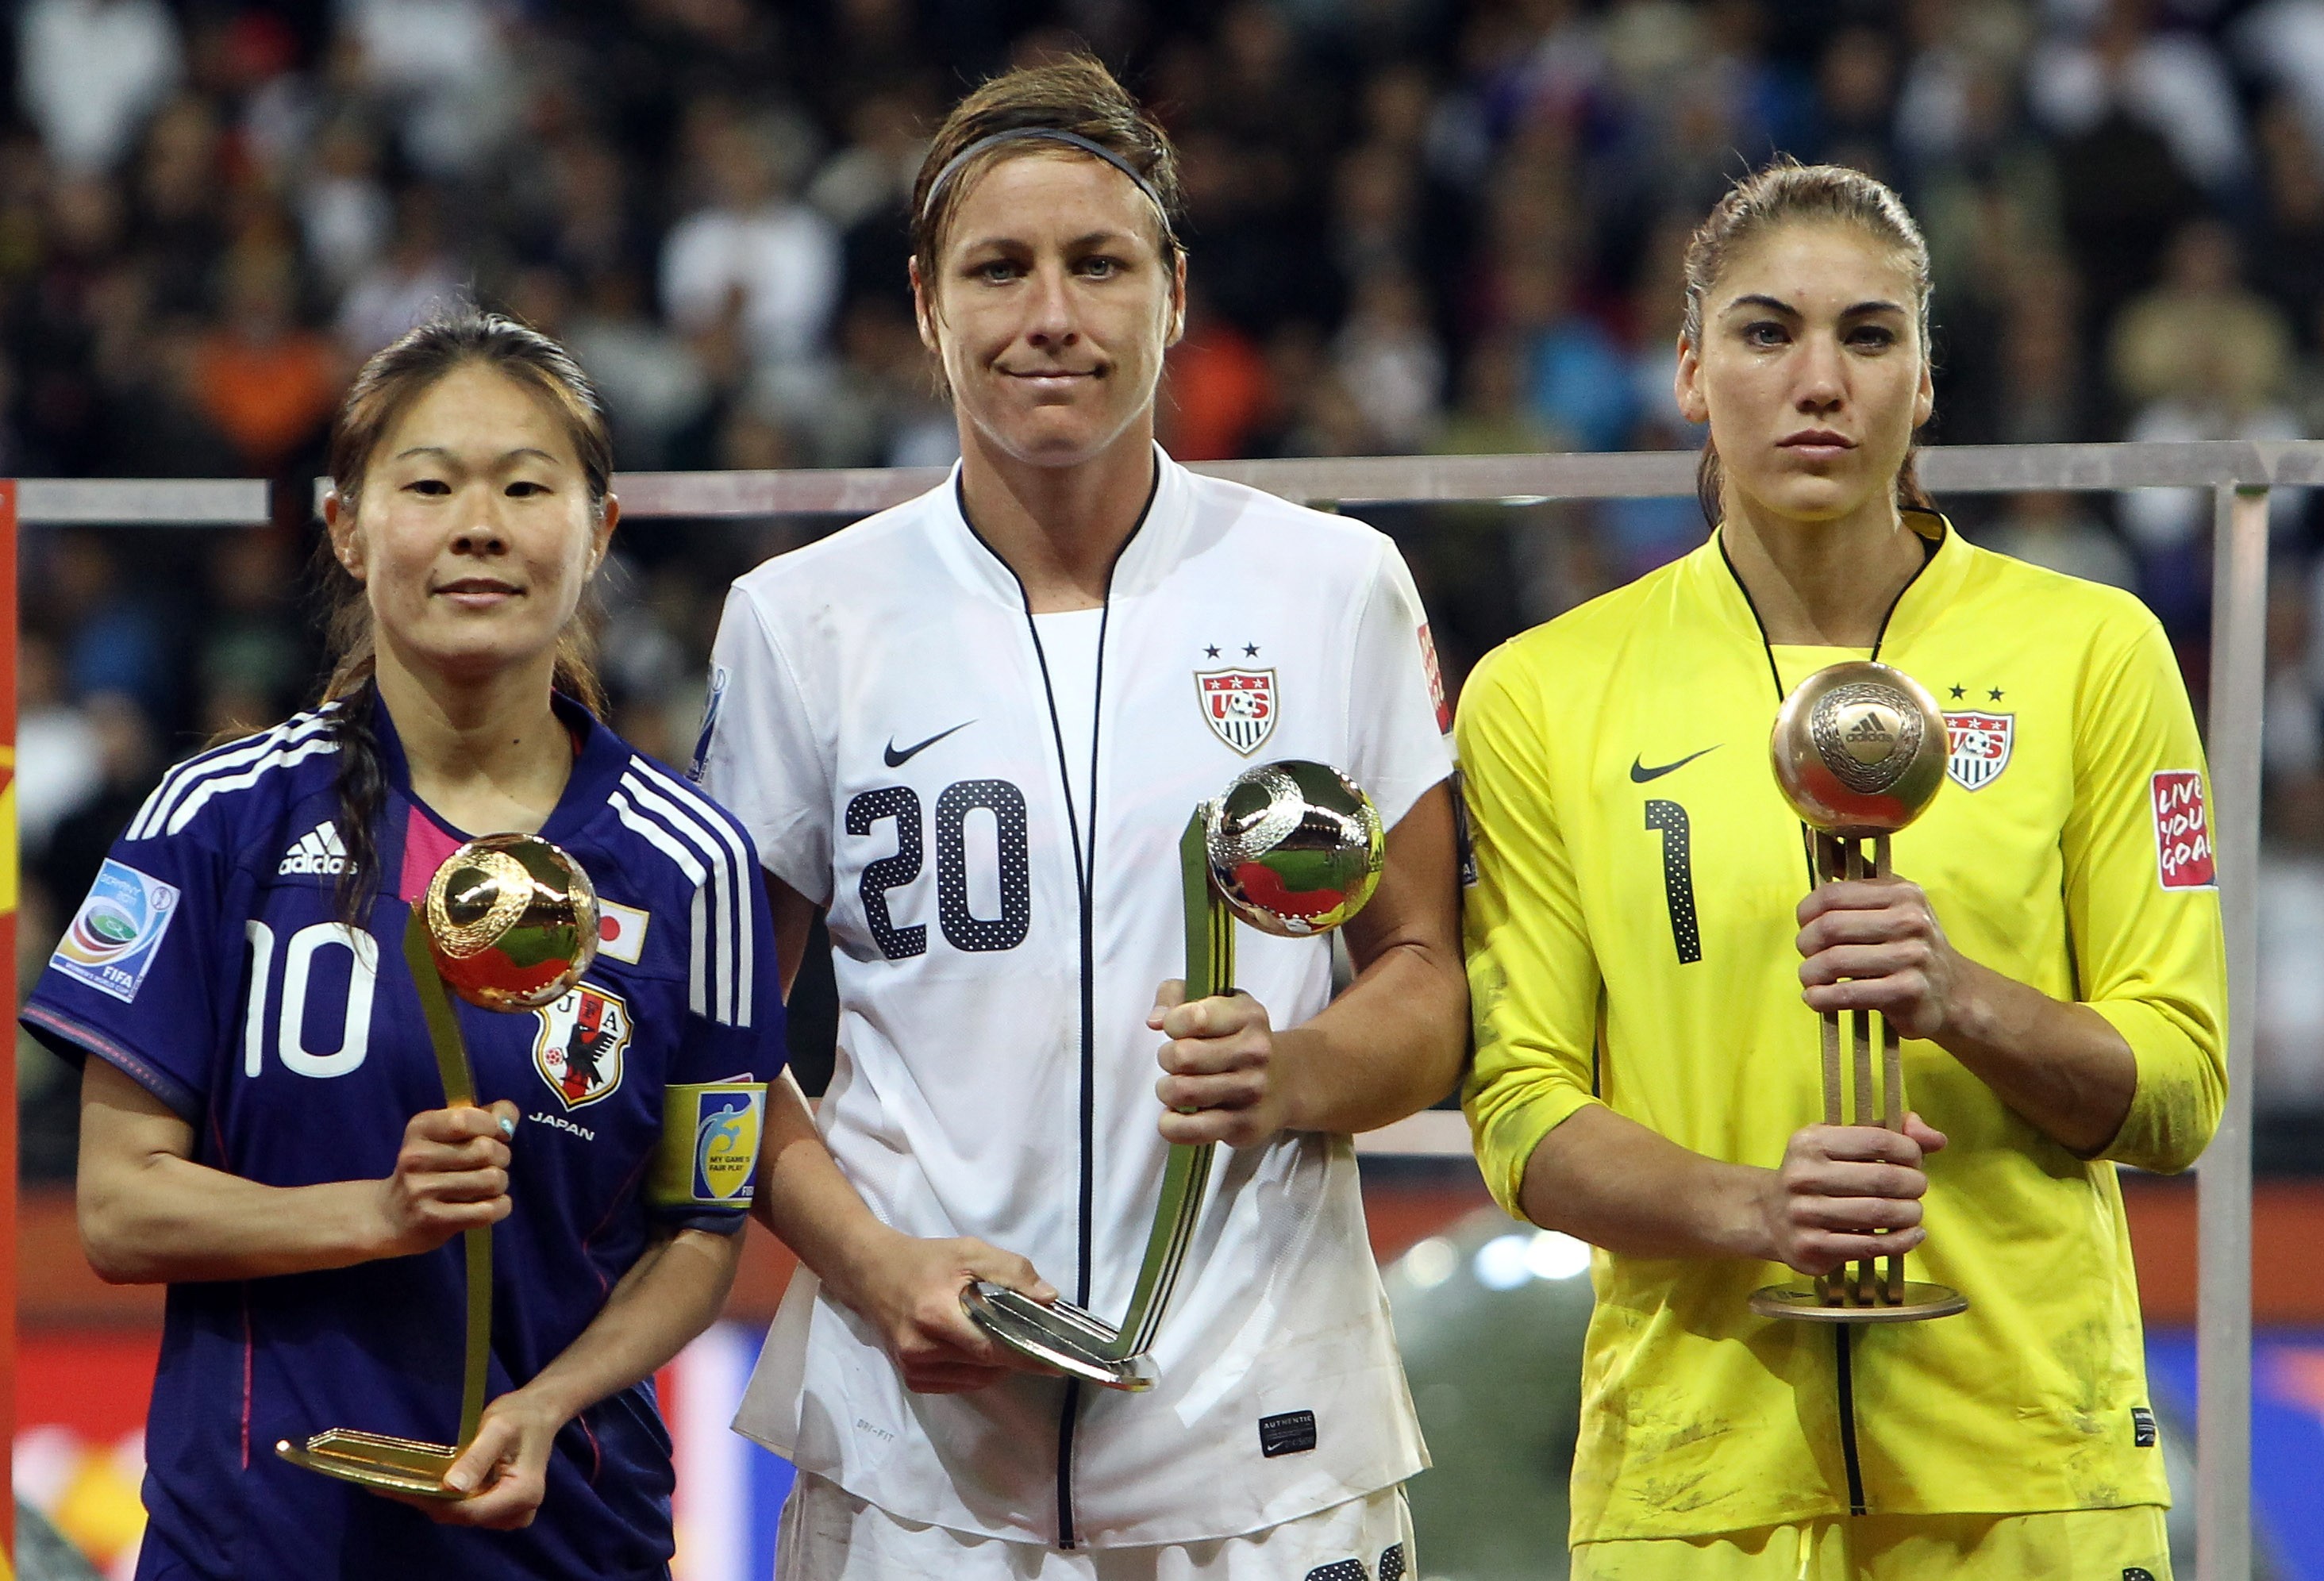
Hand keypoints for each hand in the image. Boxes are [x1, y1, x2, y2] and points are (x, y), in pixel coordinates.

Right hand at [374, 1101, 520, 1258]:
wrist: (391, 1216)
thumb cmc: (430, 1168)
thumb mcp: (446, 1134)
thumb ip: (484, 1117)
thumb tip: (508, 1117)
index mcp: (420, 1128)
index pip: (465, 1120)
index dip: (492, 1126)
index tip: (495, 1135)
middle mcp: (416, 1157)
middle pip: (486, 1150)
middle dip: (502, 1157)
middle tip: (492, 1164)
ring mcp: (422, 1190)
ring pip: (491, 1180)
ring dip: (500, 1183)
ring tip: (487, 1186)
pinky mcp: (433, 1220)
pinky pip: (488, 1210)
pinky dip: (500, 1206)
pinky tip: (491, 1204)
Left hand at [375, 1388, 561, 1527]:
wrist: (539, 1414)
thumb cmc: (520, 1416)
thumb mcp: (498, 1428)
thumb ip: (477, 1458)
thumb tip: (451, 1488)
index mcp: (523, 1494)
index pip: (470, 1511)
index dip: (434, 1501)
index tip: (399, 1487)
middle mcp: (519, 1513)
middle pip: (463, 1516)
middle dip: (429, 1500)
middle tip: (391, 1482)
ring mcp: (510, 1516)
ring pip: (461, 1516)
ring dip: (434, 1499)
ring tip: (404, 1481)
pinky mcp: (501, 1512)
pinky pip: (467, 1511)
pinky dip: (445, 1498)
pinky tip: (427, 1484)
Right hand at [836, 1229, 1059, 1393]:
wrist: (873, 1274)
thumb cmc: (927, 1261)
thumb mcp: (970, 1252)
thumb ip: (1011, 1272)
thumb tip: (1048, 1299)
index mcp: (937, 1315)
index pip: (993, 1347)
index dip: (1028, 1356)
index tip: (1058, 1361)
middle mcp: (922, 1349)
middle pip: (987, 1365)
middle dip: (1018, 1357)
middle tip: (1042, 1345)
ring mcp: (914, 1367)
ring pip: (976, 1379)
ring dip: (998, 1365)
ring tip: (1006, 1339)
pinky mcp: (911, 1378)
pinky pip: (958, 1384)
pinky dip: (977, 1371)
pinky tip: (979, 1349)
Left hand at [1149, 980, 1286, 1147]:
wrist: (1285, 1081)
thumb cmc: (1234, 1037)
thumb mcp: (1213, 1001)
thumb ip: (1175, 995)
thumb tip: (1155, 1020)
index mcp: (1248, 1016)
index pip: (1193, 1017)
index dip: (1172, 1023)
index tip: (1177, 1028)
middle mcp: (1255, 1052)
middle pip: (1182, 1056)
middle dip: (1167, 1057)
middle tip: (1176, 1061)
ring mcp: (1252, 1091)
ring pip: (1181, 1092)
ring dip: (1167, 1089)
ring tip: (1178, 1085)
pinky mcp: (1244, 1125)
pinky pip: (1188, 1130)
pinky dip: (1170, 1124)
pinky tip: (1176, 1113)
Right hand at [1754, 1115, 1947, 1275]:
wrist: (1768, 1214)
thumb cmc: (1818, 1174)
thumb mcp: (1841, 1142)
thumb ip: (1888, 1133)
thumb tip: (1937, 1139)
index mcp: (1811, 1142)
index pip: (1878, 1141)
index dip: (1910, 1150)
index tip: (1915, 1159)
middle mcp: (1803, 1176)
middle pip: (1884, 1179)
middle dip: (1914, 1184)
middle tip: (1917, 1187)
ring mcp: (1805, 1214)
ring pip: (1880, 1214)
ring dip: (1911, 1213)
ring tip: (1913, 1211)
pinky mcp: (1812, 1247)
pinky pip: (1871, 1246)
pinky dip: (1902, 1241)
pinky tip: (1911, 1234)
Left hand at [1795, 874, 1963, 1039]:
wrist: (1954, 992)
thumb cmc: (1911, 943)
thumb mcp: (1893, 902)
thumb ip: (1854, 874)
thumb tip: (1813, 839)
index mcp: (1903, 894)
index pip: (1833, 895)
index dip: (1805, 912)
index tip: (1803, 925)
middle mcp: (1911, 921)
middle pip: (1829, 928)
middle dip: (1805, 944)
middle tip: (1807, 955)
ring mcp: (1912, 957)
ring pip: (1834, 961)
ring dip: (1809, 974)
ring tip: (1810, 978)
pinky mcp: (1908, 992)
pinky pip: (1848, 994)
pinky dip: (1821, 998)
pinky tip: (1816, 998)